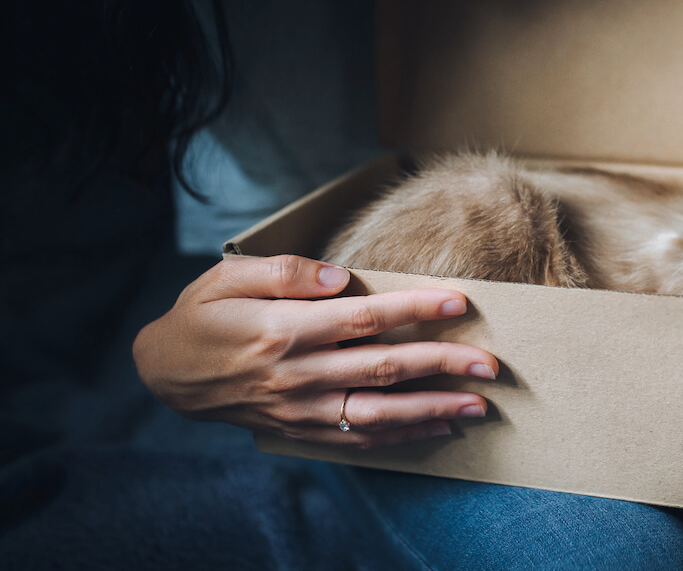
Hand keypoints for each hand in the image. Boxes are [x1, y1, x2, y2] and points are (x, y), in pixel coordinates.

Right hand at [133, 254, 498, 447]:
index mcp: (283, 329)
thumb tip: (338, 276)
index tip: (458, 303)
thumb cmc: (203, 316)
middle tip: (489, 364)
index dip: (414, 311)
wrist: (166, 375)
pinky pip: (361, 438)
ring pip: (379, 412)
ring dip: (433, 409)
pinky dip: (404, 436)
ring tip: (478, 405)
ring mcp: (302, 409)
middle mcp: (298, 374)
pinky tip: (440, 428)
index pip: (364, 319)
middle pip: (383, 369)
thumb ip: (285, 271)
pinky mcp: (303, 430)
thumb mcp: (227, 277)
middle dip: (442, 365)